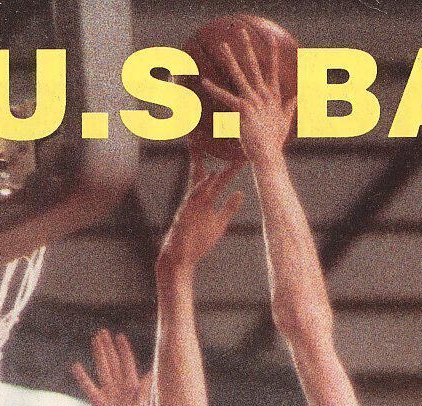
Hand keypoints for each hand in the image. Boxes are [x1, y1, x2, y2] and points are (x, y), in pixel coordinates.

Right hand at [71, 330, 149, 405]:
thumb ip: (144, 391)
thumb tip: (151, 374)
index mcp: (132, 388)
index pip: (127, 363)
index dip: (123, 350)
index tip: (119, 335)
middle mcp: (120, 388)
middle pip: (113, 362)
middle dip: (108, 347)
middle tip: (102, 331)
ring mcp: (108, 395)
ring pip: (102, 369)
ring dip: (98, 355)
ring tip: (94, 340)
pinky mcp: (98, 403)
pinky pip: (89, 386)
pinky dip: (82, 377)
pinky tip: (76, 365)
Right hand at [158, 152, 244, 271]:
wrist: (181, 259)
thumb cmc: (198, 242)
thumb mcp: (219, 223)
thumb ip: (228, 207)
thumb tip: (240, 192)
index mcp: (206, 198)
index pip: (218, 175)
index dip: (229, 163)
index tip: (240, 148)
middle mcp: (197, 197)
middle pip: (204, 168)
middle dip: (208, 150)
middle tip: (215, 130)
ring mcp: (190, 203)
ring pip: (199, 178)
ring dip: (201, 159)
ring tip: (206, 141)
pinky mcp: (186, 214)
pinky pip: (195, 197)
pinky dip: (204, 186)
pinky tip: (212, 175)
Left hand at [204, 26, 296, 163]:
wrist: (269, 156)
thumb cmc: (274, 143)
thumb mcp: (285, 122)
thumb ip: (289, 107)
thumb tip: (296, 97)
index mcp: (272, 97)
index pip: (272, 70)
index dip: (272, 54)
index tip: (271, 39)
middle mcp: (263, 95)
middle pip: (254, 66)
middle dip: (247, 47)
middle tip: (241, 31)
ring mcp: (253, 101)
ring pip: (240, 75)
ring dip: (230, 59)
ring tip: (222, 46)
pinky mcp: (244, 110)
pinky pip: (226, 96)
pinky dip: (215, 89)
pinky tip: (204, 81)